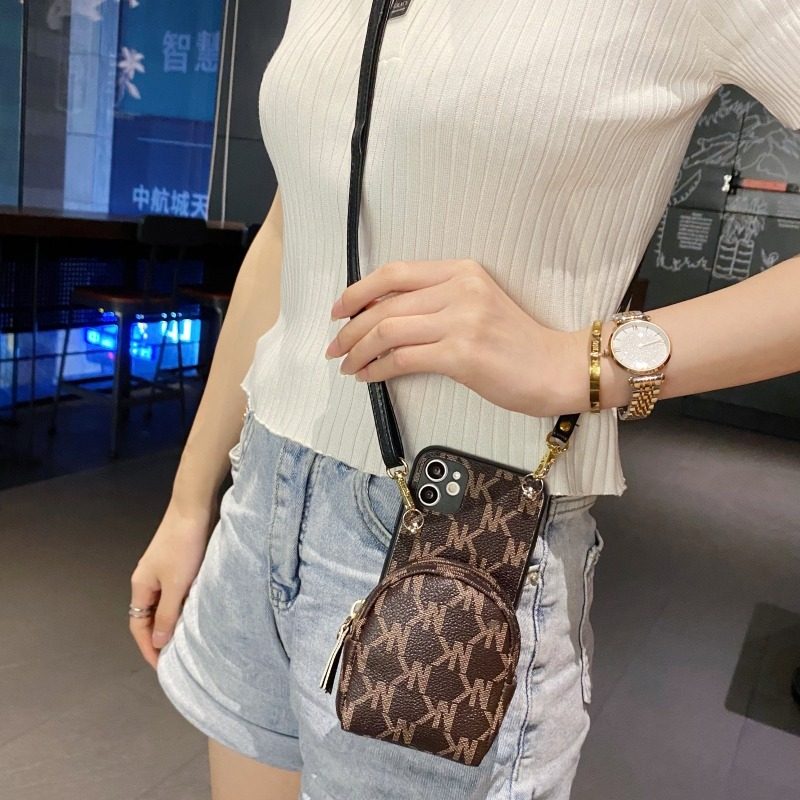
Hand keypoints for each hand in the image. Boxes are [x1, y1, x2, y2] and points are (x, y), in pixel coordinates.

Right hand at [129, 499, 214, 668]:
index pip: (138, 625)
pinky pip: (174, 592)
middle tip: (175, 657)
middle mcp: (146, 579)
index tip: (162, 667)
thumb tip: (157, 642)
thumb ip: (166, 614)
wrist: (193, 508)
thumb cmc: (183, 546)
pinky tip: (194, 611)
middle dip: (158, 638)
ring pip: (162, 604)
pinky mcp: (176, 562)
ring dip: (170, 622)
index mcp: (141, 586)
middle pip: (148, 616)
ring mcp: (161, 570)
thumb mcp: (176, 584)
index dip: (148, 647)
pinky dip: (180, 606)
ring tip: (186, 639)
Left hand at [325, 258, 581, 416]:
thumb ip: (436, 302)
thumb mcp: (477, 305)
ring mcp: (461, 320)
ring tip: (346, 363)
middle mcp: (459, 289)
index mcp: (461, 271)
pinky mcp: (461, 354)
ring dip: (357, 349)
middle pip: (385, 304)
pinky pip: (402, 359)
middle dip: (350, 327)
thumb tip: (384, 317)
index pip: (394, 273)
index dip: (358, 290)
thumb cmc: (517, 343)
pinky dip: (376, 368)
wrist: (557, 367)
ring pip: (387, 330)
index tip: (339, 309)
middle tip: (334, 346)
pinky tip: (367, 376)